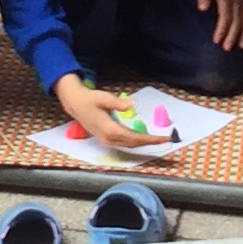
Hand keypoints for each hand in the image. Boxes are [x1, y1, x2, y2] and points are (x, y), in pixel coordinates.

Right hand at [55, 72, 174, 152]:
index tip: (163, 139)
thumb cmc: (90, 99)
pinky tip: (145, 138)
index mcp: (110, 130)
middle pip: (134, 144)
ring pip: (130, 145)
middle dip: (151, 143)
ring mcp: (107, 141)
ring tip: (159, 140)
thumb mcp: (104, 98)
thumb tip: (132, 105)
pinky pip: (126, 143)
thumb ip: (118, 103)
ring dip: (145, 143)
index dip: (150, 139)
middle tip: (167, 140)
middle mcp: (109, 139)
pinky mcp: (107, 139)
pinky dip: (137, 142)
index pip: (135, 138)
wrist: (76, 105)